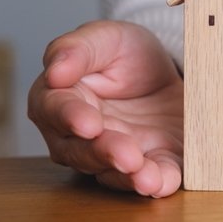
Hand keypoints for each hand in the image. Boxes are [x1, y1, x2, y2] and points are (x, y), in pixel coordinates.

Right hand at [28, 20, 183, 196]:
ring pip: (113, 173)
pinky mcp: (151, 164)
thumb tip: (54, 72)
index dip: (70, 117)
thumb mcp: (105, 38)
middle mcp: (80, 137)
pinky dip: (159, 183)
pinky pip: (151, 179)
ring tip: (147, 178)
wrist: (168, 69)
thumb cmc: (125, 53)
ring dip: (130, 178)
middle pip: (81, 151)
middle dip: (104, 154)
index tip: (88, 123)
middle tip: (126, 155)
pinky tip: (165, 183)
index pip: (55, 110)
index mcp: (60, 100)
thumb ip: (77, 49)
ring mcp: (115, 155)